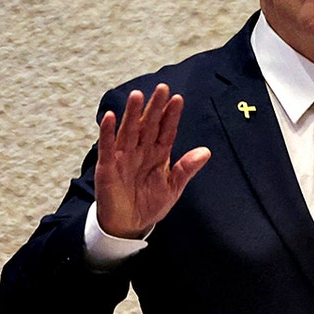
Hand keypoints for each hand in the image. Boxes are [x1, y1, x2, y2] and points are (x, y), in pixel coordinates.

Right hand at [94, 83, 210, 238]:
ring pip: (128, 130)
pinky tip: (110, 117)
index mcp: (158, 154)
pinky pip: (107, 146)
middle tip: (162, 88)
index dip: (171, 116)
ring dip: (132, 114)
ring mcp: (123, 157)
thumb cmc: (149, 204)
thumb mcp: (172, 188)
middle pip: (148, 125)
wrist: (129, 225)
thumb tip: (205, 152)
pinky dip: (107, 132)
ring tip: (137, 96)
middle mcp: (141, 151)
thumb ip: (186, 169)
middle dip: (154, 107)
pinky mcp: (107, 167)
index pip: (165, 131)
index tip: (178, 99)